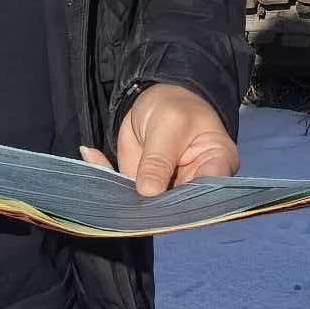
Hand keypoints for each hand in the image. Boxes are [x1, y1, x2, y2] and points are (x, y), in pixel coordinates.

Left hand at [91, 84, 236, 198]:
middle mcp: (196, 185)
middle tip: (127, 195)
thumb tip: (149, 192)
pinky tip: (91, 154)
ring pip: (148, 207)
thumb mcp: (170, 124)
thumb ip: (160, 159)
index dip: (191, 204)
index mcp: (218, 165)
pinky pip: (124, 192)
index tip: (162, 200)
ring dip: (123, 196)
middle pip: (179, 207)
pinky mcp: (143, 189)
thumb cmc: (177, 106)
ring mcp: (169, 190)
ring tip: (103, 177)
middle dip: (151, 208)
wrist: (155, 100)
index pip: (211, 192)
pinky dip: (104, 176)